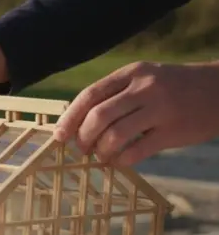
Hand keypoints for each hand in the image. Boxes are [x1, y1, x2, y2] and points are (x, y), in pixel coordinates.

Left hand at [54, 61, 218, 166]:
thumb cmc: (175, 87)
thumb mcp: (146, 78)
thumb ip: (116, 93)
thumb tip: (76, 120)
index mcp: (133, 73)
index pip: (90, 95)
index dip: (69, 118)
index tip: (59, 135)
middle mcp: (145, 88)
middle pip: (98, 117)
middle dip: (83, 137)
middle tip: (82, 149)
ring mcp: (161, 109)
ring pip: (114, 136)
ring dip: (101, 151)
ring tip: (101, 155)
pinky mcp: (174, 131)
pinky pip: (136, 151)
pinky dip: (121, 161)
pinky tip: (119, 161)